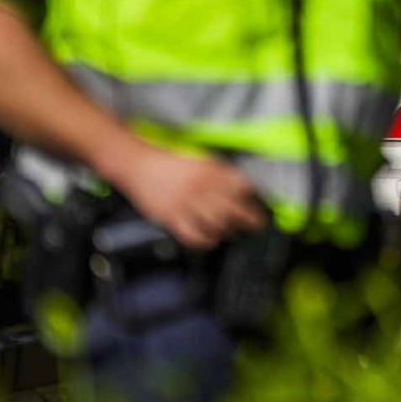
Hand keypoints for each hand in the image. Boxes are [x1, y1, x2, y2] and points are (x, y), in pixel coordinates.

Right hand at [110, 143, 267, 249]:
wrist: (140, 165)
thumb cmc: (172, 164)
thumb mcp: (201, 160)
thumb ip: (220, 172)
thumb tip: (242, 186)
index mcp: (210, 170)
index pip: (241, 186)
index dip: (254, 197)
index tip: (260, 204)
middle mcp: (200, 187)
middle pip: (233, 207)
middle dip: (250, 218)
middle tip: (257, 224)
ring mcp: (185, 203)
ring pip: (216, 223)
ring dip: (229, 230)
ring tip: (233, 231)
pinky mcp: (171, 217)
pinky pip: (193, 235)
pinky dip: (205, 241)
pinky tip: (212, 240)